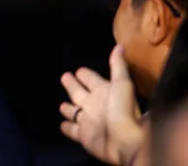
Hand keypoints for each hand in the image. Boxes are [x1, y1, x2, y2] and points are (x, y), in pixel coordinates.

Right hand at [60, 45, 144, 164]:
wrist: (125, 142)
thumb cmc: (124, 110)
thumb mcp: (122, 84)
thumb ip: (118, 66)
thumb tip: (119, 46)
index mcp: (103, 91)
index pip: (90, 79)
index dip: (85, 74)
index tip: (79, 70)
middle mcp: (94, 104)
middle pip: (79, 92)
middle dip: (71, 85)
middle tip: (64, 77)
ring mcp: (87, 120)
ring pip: (73, 112)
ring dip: (68, 108)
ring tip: (62, 105)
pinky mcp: (82, 135)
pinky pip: (71, 130)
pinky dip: (66, 126)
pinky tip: (63, 123)